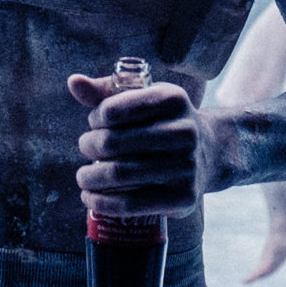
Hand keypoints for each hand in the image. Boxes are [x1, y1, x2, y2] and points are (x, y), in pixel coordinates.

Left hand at [68, 72, 204, 219]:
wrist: (211, 153)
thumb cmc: (164, 122)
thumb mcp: (143, 99)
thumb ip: (107, 92)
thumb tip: (74, 82)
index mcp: (173, 99)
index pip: (113, 110)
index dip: (95, 118)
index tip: (95, 124)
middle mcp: (185, 131)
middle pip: (113, 143)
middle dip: (89, 146)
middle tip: (86, 149)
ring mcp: (187, 166)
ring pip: (120, 174)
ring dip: (90, 177)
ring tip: (83, 176)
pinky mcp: (184, 197)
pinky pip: (132, 204)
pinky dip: (102, 203)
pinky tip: (91, 198)